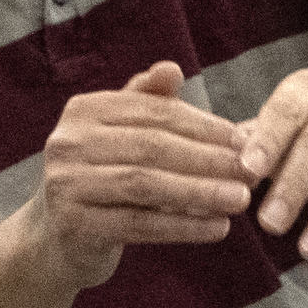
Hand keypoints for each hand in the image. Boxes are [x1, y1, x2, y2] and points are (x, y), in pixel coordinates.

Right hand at [19, 61, 256, 292]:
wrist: (56, 239)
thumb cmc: (101, 180)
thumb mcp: (120, 137)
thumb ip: (147, 103)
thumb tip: (172, 68)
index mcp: (83, 110)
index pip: (153, 112)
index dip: (203, 126)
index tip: (244, 141)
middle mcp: (68, 141)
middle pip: (151, 146)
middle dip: (207, 159)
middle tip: (251, 172)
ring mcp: (66, 182)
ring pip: (146, 184)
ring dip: (200, 191)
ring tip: (241, 199)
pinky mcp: (73, 224)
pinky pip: (138, 223)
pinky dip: (182, 226)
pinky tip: (217, 228)